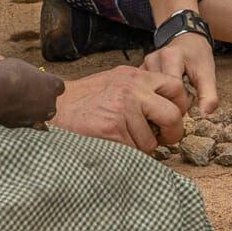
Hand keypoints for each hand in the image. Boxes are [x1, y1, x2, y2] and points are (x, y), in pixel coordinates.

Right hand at [0, 58, 65, 129]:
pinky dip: (24, 119)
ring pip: (40, 114)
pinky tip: (12, 113)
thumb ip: (29, 74)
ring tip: (15, 103)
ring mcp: (42, 117)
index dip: (47, 85)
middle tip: (24, 94)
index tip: (36, 84)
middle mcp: (51, 102)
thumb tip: (27, 77)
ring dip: (32, 110)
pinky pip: (31, 124)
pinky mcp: (30, 127)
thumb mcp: (20, 65)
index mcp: (53, 84)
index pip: (58, 86)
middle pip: (50, 101)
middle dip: (41, 99)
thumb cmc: (7, 75)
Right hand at [52, 64, 191, 150]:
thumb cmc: (83, 99)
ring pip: (151, 141)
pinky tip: (111, 145)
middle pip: (173, 115)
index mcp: (135, 76)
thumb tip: (169, 105)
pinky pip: (133, 152)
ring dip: (141, 148)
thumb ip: (140, 89)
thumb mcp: (115, 82)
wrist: (51, 106)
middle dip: (173, 133)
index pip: (175, 86)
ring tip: (123, 141)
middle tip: (164, 139)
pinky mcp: (112, 129)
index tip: (172, 118)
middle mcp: (132, 89)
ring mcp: (123, 109)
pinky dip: (126, 154)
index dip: (179, 106)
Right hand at [143, 30, 218, 117]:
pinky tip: (166, 94)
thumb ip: (209, 95)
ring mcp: (142, 66)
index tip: (192, 99)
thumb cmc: (197, 56)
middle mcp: (152, 59)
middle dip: (173, 102)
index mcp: (170, 56)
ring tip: (176, 94)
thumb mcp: (208, 74)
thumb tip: (204, 116)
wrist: (188, 40)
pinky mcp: (138, 73)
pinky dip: (156, 97)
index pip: (173, 89)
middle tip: (185, 98)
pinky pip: (145, 92)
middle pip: (159, 93)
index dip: (183, 101)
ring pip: (151, 95)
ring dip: (164, 101)